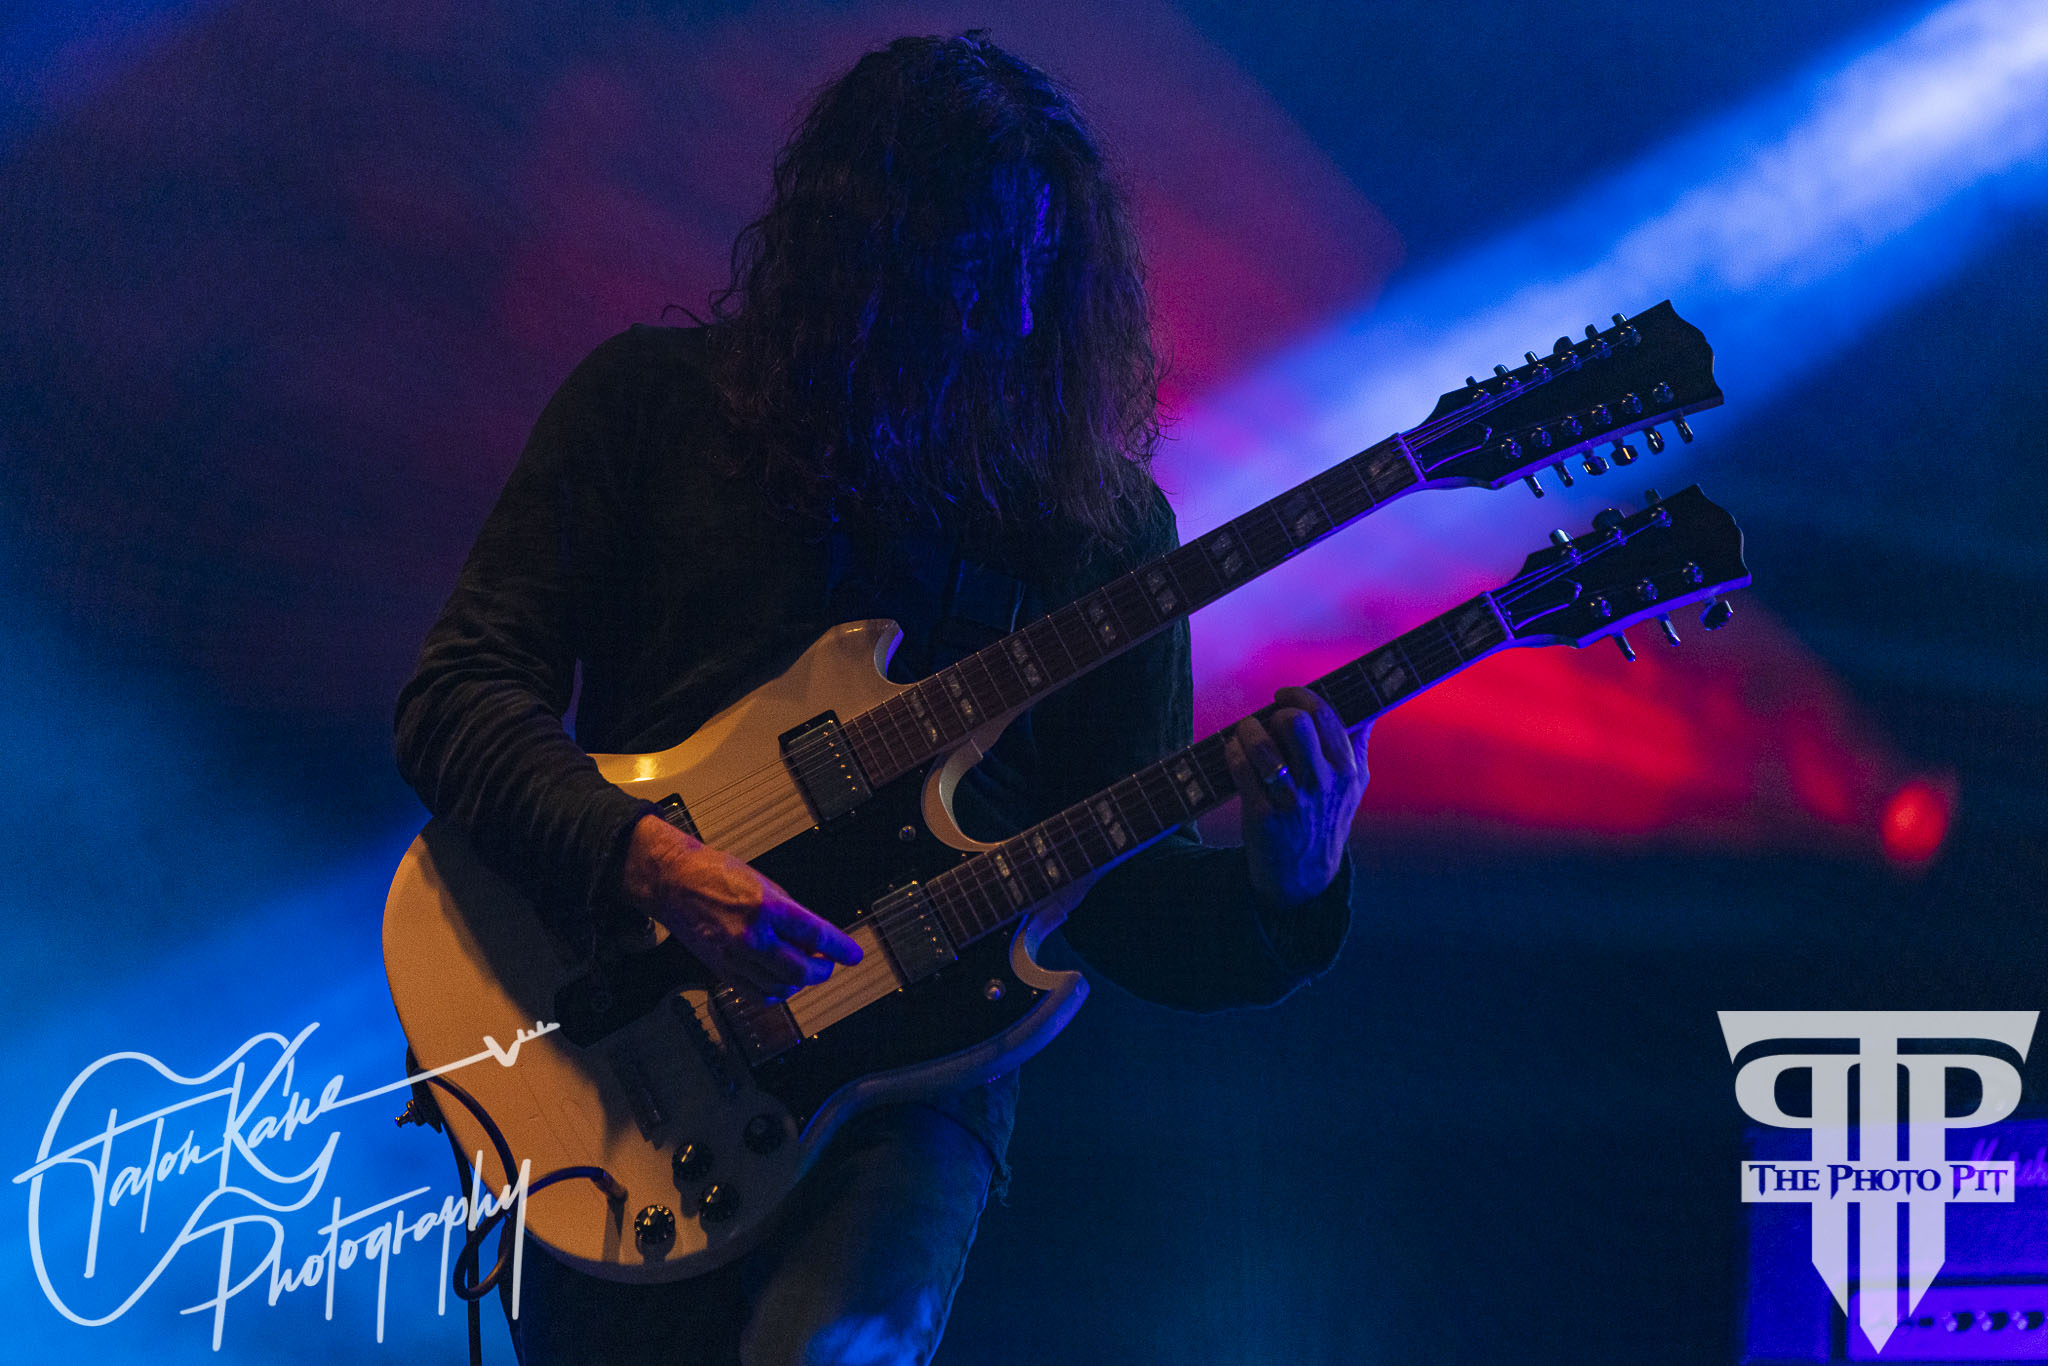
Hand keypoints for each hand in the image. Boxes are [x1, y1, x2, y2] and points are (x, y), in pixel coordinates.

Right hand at [620, 815, 861, 998]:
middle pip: (801, 970)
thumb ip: (791, 915)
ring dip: (800, 982)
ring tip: (804, 970)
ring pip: (781, 987)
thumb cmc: (716, 875)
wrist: (674, 882)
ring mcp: (735, 957)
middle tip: (827, 964)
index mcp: (767, 907)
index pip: (816, 934)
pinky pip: (757, 994)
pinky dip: (776, 993)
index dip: (840, 948)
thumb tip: (814, 940)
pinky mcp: (722, 970)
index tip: (853, 955)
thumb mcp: (765, 884)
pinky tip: (781, 982)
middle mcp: (752, 936)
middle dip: (822, 970)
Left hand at [1223, 687, 1368, 906]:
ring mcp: (1292, 801)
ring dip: (1248, 731)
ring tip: (1246, 734)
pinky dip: (1234, 753)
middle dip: (1275, 714)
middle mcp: (1322, 783)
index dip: (1298, 696)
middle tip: (1268, 722)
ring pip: (1263, 746)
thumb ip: (1357, 743)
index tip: (1283, 696)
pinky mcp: (1263, 816)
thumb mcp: (1353, 785)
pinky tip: (1235, 752)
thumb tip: (1368, 707)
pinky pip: (1242, 769)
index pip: (1324, 715)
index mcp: (1346, 769)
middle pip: (1293, 723)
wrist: (1304, 875)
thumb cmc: (1326, 818)